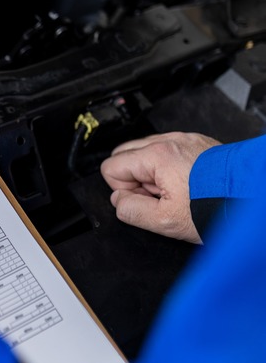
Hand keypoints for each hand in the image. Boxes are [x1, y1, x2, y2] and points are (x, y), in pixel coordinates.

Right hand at [100, 132, 220, 243]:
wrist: (254, 203)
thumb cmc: (218, 209)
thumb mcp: (164, 221)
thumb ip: (130, 210)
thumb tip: (119, 201)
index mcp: (157, 155)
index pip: (111, 167)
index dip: (124, 190)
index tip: (145, 200)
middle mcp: (170, 141)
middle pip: (124, 155)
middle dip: (134, 179)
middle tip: (158, 198)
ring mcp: (186, 140)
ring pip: (145, 152)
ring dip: (152, 174)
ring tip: (175, 193)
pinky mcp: (199, 144)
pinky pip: (168, 152)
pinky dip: (169, 168)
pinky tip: (186, 185)